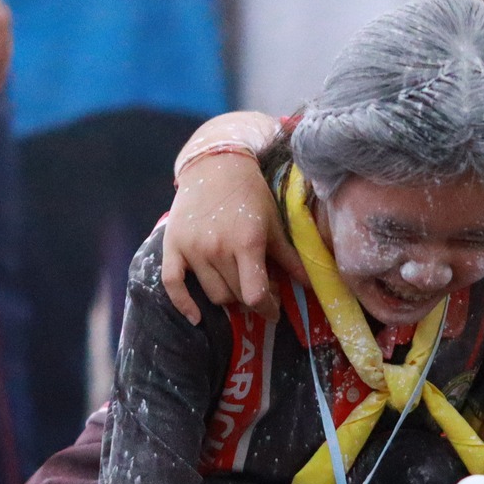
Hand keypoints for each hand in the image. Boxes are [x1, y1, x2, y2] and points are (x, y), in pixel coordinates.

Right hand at [161, 152, 304, 323]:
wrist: (215, 165)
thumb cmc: (250, 194)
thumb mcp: (274, 224)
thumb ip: (290, 257)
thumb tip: (311, 285)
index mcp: (246, 243)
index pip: (255, 294)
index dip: (267, 308)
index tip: (274, 310)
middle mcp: (217, 249)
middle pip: (236, 296)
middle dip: (252, 300)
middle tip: (260, 291)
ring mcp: (192, 249)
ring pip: (213, 294)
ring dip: (229, 297)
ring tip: (239, 285)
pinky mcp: (172, 246)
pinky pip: (173, 285)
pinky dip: (184, 304)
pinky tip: (196, 318)